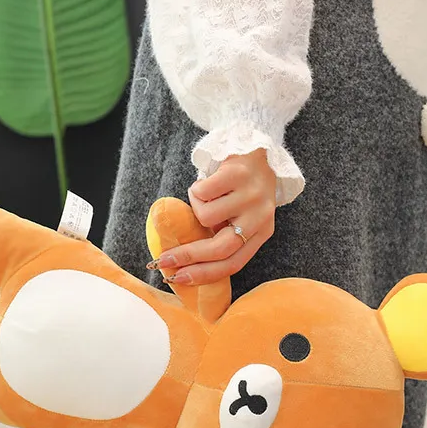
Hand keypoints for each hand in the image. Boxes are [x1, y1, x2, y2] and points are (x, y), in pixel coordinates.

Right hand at [147, 148, 276, 285]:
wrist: (256, 148)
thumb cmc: (241, 188)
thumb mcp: (240, 216)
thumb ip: (223, 236)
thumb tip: (185, 262)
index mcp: (262, 232)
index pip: (233, 264)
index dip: (204, 274)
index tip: (178, 279)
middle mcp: (261, 216)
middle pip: (221, 248)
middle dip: (188, 255)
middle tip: (164, 259)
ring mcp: (251, 195)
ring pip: (205, 216)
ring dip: (196, 206)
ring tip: (206, 196)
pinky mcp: (237, 174)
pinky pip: (202, 192)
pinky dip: (197, 189)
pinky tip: (209, 182)